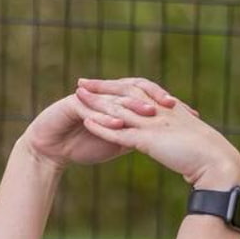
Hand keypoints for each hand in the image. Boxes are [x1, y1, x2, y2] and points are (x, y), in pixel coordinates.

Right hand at [22, 76, 178, 169]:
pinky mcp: (73, 104)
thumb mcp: (116, 142)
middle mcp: (106, 95)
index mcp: (118, 101)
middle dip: (153, 96)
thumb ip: (136, 136)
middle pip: (134, 89)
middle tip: (171, 105)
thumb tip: (164, 141)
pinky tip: (118, 123)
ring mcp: (90, 97)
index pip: (147, 96)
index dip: (167, 103)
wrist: (51, 149)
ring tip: (149, 113)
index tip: (189, 113)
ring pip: (115, 97)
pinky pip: (92, 108)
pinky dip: (105, 116)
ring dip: (132, 105)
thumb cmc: (82, 145)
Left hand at [75, 87, 239, 187]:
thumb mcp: (188, 143)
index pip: (140, 92)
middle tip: (82, 82)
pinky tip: (86, 122)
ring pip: (119, 109)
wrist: (217, 163)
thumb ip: (177, 139)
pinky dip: (102, 126)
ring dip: (96, 103)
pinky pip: (120, 131)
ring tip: (76, 96)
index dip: (120, 87)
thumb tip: (174, 144)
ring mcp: (153, 124)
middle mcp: (159, 111)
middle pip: (125, 93)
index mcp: (168, 110)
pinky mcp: (148, 140)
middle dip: (102, 87)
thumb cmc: (206, 157)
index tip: (104, 84)